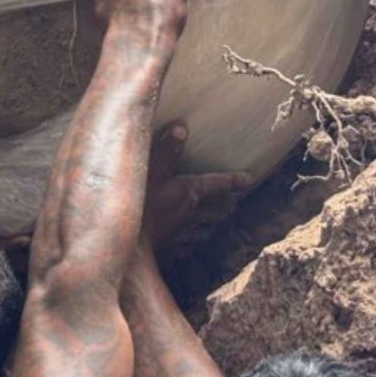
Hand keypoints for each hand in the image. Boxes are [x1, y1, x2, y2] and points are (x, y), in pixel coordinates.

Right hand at [142, 121, 248, 249]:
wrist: (127, 243)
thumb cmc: (139, 202)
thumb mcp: (151, 168)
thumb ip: (167, 149)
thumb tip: (182, 127)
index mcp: (190, 192)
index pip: (218, 184)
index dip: (233, 180)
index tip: (248, 179)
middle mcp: (191, 213)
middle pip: (217, 209)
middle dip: (227, 203)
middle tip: (235, 200)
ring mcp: (182, 234)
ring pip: (205, 228)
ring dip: (213, 222)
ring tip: (217, 220)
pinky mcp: (170, 249)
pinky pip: (187, 246)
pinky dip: (192, 242)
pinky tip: (190, 244)